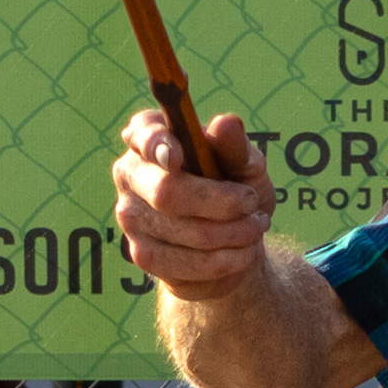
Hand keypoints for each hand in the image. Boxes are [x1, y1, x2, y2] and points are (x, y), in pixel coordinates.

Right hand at [112, 108, 274, 300]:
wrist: (233, 242)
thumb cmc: (235, 189)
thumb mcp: (245, 165)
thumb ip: (235, 147)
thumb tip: (225, 123)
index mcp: (151, 136)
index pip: (142, 133)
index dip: (155, 144)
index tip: (177, 157)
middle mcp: (131, 174)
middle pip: (167, 191)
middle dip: (222, 202)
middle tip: (252, 202)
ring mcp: (131, 216)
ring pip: (188, 231)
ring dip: (235, 233)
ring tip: (256, 226)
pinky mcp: (143, 255)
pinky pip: (190, 263)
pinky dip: (227, 259)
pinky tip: (242, 251)